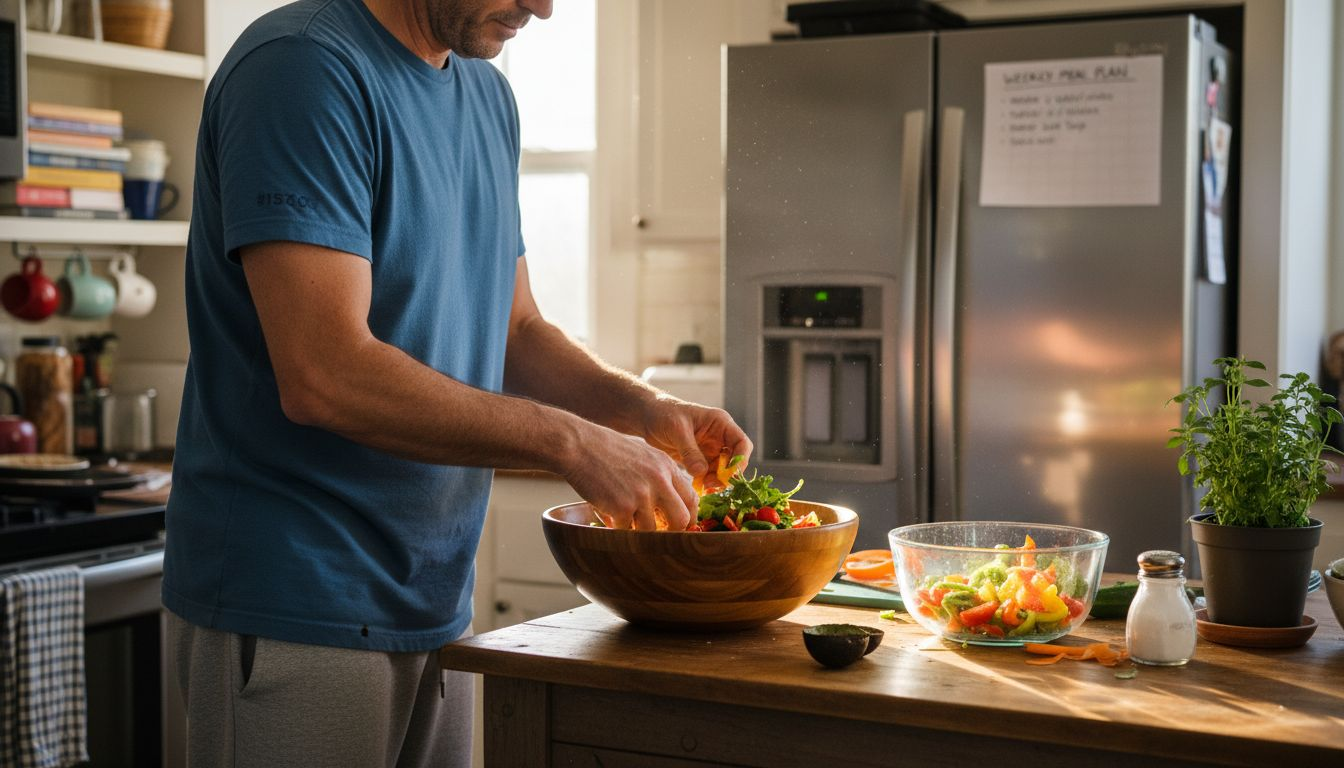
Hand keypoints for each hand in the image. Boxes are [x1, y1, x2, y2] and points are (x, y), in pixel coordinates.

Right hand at [559, 423, 697, 530]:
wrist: (580, 446)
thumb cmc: (607, 450)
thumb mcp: (643, 454)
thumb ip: (660, 475)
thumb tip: (669, 502)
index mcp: (667, 466)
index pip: (691, 498)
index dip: (687, 516)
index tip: (678, 525)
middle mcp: (659, 480)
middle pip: (681, 519)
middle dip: (673, 533)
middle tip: (660, 536)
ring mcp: (642, 494)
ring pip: (652, 530)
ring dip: (639, 531)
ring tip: (625, 521)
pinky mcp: (622, 506)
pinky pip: (626, 530)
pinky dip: (617, 527)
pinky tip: (608, 515)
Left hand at [641, 395, 753, 492]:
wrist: (648, 417)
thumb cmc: (664, 413)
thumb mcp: (677, 430)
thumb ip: (690, 451)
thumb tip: (701, 472)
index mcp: (720, 423)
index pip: (741, 443)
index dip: (740, 460)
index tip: (730, 475)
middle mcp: (719, 437)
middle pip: (734, 460)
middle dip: (727, 474)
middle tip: (711, 484)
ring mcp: (710, 449)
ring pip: (723, 470)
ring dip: (716, 481)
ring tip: (702, 487)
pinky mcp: (700, 459)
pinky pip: (710, 474)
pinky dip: (706, 482)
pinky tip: (698, 487)